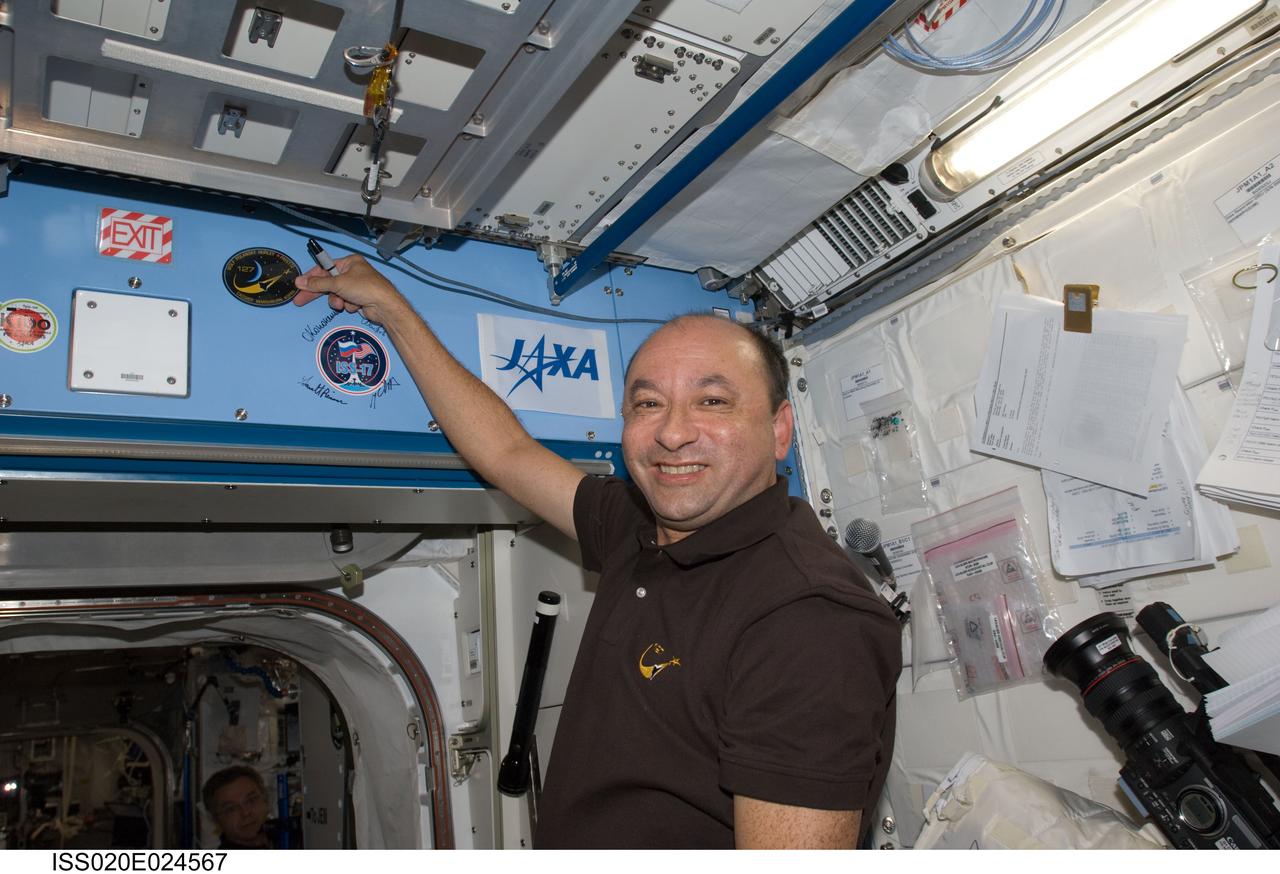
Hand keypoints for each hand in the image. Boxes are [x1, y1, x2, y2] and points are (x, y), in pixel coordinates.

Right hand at [293, 254, 408, 326]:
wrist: (385, 306)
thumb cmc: (365, 288)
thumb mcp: (338, 283)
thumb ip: (318, 283)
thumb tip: (300, 281)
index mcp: (349, 263)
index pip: (324, 268)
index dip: (311, 278)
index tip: (300, 285)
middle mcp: (353, 273)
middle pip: (328, 282)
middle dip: (319, 292)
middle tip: (301, 300)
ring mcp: (356, 287)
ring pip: (336, 295)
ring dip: (337, 301)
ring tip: (343, 303)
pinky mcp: (359, 299)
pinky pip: (345, 302)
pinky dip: (348, 305)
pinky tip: (356, 306)